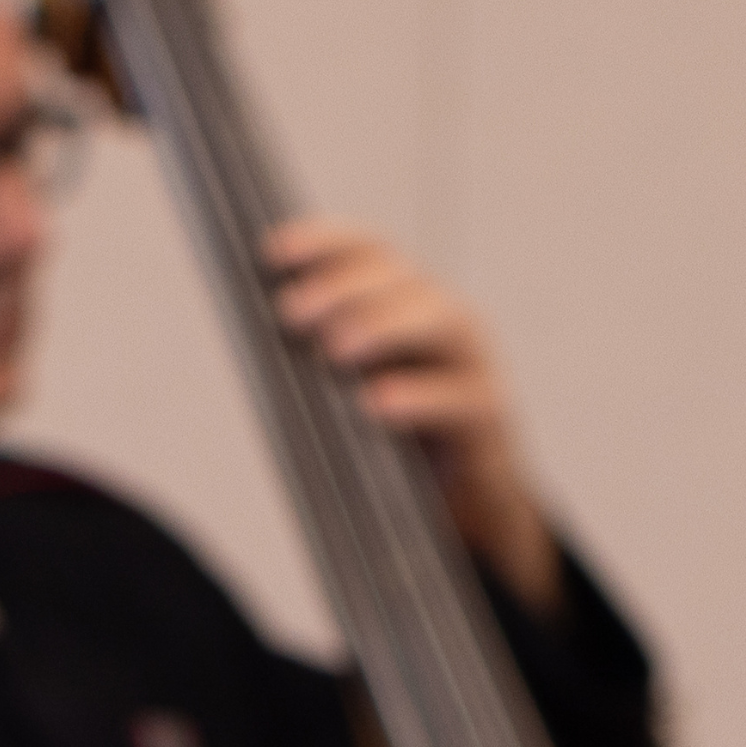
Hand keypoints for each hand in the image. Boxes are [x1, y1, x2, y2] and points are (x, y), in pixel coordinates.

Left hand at [262, 218, 562, 611]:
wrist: (469, 504)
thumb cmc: (400, 441)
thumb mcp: (354, 391)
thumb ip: (321, 361)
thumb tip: (258, 337)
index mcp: (408, 303)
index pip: (370, 251)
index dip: (325, 242)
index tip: (272, 252)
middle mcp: (445, 320)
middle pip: (401, 279)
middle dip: (344, 289)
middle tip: (292, 313)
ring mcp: (473, 365)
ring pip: (439, 324)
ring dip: (384, 328)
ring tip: (334, 350)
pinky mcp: (487, 419)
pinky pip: (458, 401)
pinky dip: (417, 400)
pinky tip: (376, 406)